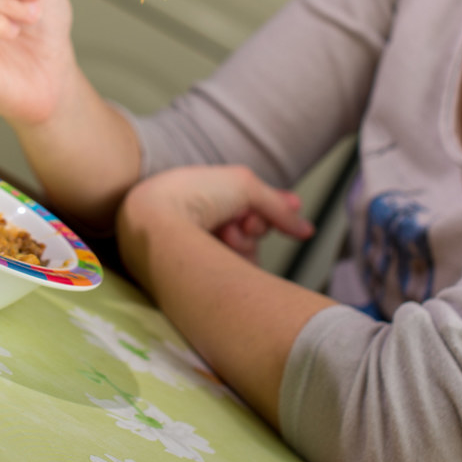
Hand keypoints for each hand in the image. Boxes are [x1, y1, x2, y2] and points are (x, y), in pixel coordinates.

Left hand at [120, 165, 312, 264]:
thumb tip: (306, 229)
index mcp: (201, 192)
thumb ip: (278, 205)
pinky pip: (232, 273)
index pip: (247, 201)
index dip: (274, 208)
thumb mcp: (245, 186)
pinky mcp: (195, 275)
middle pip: (250, 230)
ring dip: (243, 244)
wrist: (154, 223)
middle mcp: (198, 219)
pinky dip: (235, 264)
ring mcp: (196, 247)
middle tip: (243, 224)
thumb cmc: (193, 195)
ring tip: (225, 237)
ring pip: (243, 253)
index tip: (296, 215)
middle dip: (255, 226)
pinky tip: (225, 256)